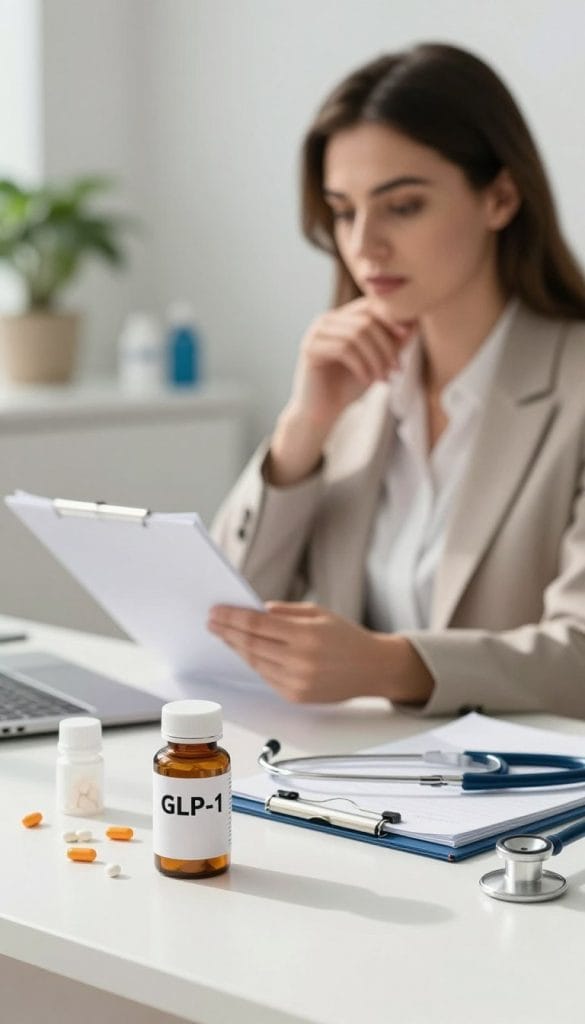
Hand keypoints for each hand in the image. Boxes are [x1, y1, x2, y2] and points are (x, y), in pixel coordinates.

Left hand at [207, 601, 432, 704]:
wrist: (372, 668)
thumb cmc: (346, 636)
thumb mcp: (319, 613)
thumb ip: (285, 613)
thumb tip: (255, 612)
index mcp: (307, 636)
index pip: (258, 626)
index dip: (233, 618)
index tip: (216, 611)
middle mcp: (300, 661)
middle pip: (251, 645)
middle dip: (227, 632)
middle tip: (212, 622)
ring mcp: (297, 682)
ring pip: (256, 663)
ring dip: (236, 648)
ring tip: (223, 634)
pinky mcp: (296, 696)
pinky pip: (266, 676)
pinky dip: (253, 662)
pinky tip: (244, 651)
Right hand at [288, 297, 416, 429]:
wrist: (322, 413)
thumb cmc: (349, 386)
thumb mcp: (377, 361)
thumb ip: (393, 342)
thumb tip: (415, 321)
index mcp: (340, 318)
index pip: (369, 305)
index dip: (390, 317)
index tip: (406, 337)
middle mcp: (326, 320)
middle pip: (365, 320)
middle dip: (386, 345)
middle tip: (396, 369)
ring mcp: (316, 333)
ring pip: (356, 335)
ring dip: (376, 359)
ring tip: (383, 379)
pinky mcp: (310, 349)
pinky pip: (344, 349)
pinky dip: (361, 366)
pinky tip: (367, 381)